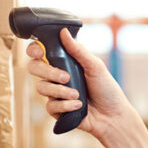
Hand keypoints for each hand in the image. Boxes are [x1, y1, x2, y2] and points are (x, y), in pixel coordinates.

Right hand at [26, 28, 147, 147]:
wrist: (113, 116)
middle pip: (34, 68)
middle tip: (66, 77)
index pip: (40, 52)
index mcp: (64, 62)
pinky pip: (50, 105)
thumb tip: (64, 31)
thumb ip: (78, 51)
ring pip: (41, 87)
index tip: (40, 53)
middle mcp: (56, 76)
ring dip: (60, 91)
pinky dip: (65, 105)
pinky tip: (78, 106)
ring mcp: (55, 93)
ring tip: (77, 95)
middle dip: (48, 72)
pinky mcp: (56, 110)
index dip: (34, 50)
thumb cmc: (107, 89)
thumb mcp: (95, 67)